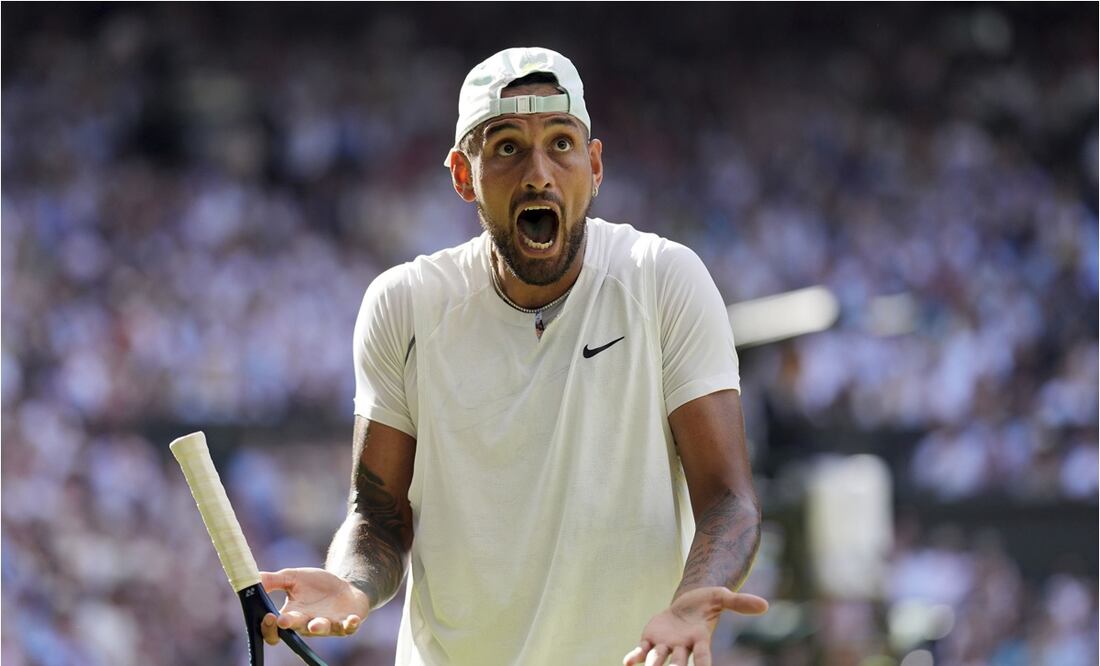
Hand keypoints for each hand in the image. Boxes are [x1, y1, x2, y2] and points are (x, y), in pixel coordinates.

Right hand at [259, 568, 371, 644]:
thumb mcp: (293, 577)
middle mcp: (307, 624)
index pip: (274, 629)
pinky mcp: (346, 624)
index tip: (268, 615)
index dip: (269, 627)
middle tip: (284, 620)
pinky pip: (348, 628)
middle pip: (295, 629)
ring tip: (315, 624)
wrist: (343, 588)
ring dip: (318, 627)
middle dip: (290, 625)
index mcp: (291, 615)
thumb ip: (273, 580)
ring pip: (321, 630)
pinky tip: (352, 619)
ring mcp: (327, 625)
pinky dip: (350, 625)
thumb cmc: (315, 585)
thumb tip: (252, 578)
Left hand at [622, 587, 767, 665]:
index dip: (704, 665)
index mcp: (700, 639)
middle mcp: (683, 647)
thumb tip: (765, 605)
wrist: (687, 603)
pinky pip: (641, 651)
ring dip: (653, 665)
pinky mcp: (651, 639)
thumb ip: (740, 602)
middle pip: (679, 662)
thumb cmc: (707, 602)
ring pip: (659, 659)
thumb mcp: (722, 596)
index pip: (703, 656)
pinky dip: (634, 657)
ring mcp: (666, 645)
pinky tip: (627, 662)